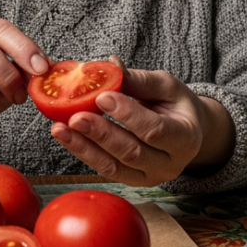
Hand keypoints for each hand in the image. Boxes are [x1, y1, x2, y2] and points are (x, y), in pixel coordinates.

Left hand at [50, 56, 235, 186]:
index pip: (155, 130)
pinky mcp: (130, 180)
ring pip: (113, 166)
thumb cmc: (175, 105)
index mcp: (186, 138)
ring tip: (60, 129)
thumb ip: (139, 81)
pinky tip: (66, 136)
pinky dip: (83, 152)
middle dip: (101, 134)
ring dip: (84, 147)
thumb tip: (110, 66)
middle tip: (74, 117)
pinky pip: (104, 169)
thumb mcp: (166, 86)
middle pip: (132, 152)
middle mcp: (170, 164)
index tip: (102, 96)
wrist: (184, 130)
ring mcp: (149, 177)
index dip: (128, 115)